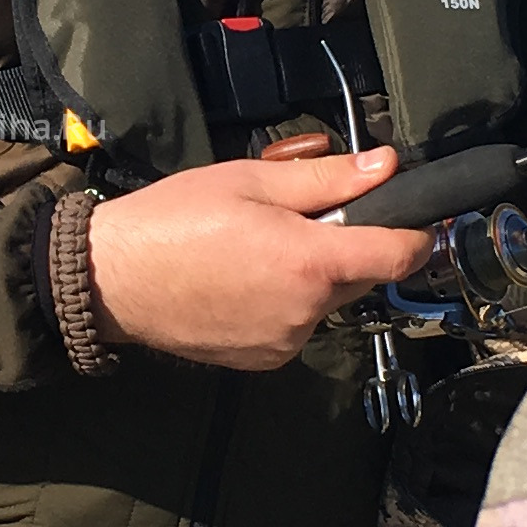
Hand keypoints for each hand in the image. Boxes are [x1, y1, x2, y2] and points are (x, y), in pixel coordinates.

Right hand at [82, 147, 433, 371]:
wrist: (111, 281)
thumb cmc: (172, 222)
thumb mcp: (250, 180)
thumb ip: (326, 178)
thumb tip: (384, 166)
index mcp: (310, 263)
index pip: (400, 253)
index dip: (415, 230)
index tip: (412, 214)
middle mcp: (307, 312)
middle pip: (362, 274)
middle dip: (345, 244)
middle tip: (295, 218)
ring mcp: (286, 342)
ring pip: (327, 301)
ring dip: (312, 276)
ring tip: (256, 250)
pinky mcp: (265, 360)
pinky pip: (297, 324)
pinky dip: (285, 302)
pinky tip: (243, 281)